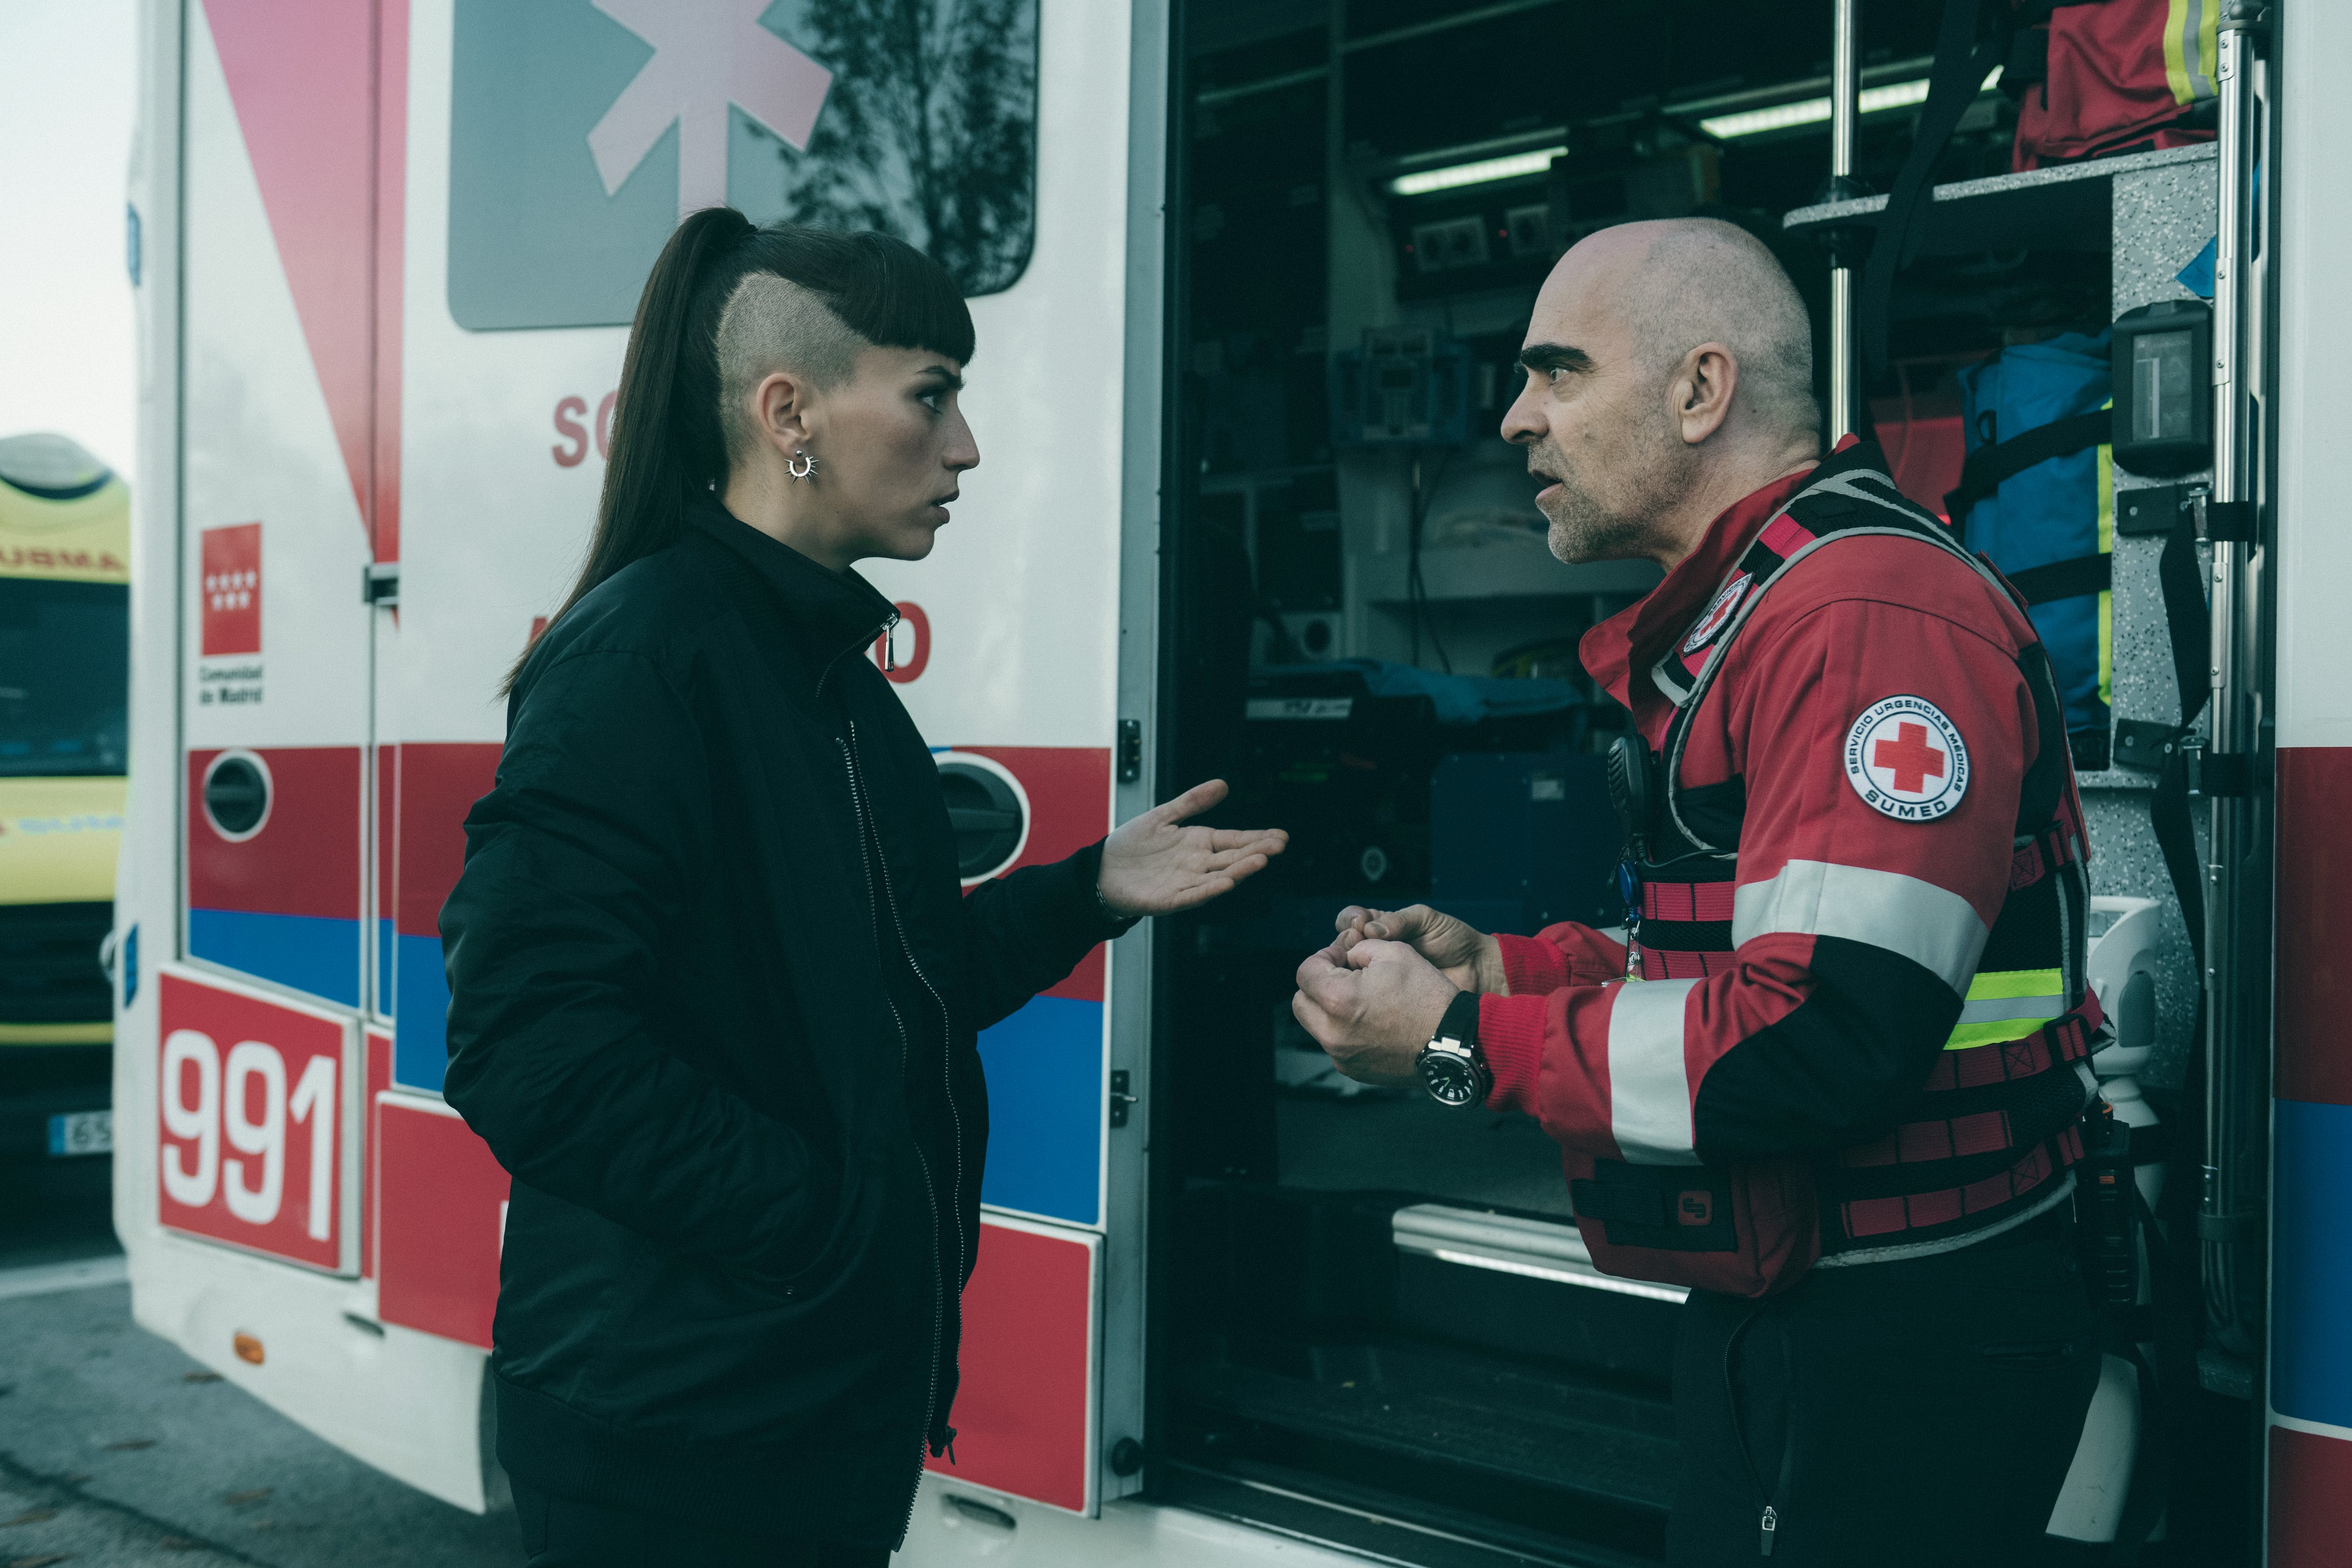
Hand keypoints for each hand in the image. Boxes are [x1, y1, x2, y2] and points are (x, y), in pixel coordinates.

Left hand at [1098, 779, 1286, 917]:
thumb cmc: (1132, 845)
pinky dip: (1209, 889)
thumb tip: (1222, 784)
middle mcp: (1197, 865)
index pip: (1234, 840)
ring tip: (1259, 861)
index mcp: (1198, 844)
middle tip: (1278, 846)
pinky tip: (1226, 882)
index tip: (1280, 836)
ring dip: (1240, 870)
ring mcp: (1186, 883)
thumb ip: (1192, 802)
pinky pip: (1193, 895)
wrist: (1102, 870)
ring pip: (1218, 876)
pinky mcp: (1169, 899)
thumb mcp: (1163, 816)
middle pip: (1232, 858)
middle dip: (1256, 852)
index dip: (1257, 838)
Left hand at [1292, 938, 1461, 1086]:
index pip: (1305, 972)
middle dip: (1319, 984)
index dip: (1323, 956)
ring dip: (1330, 1008)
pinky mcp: (1354, 1071)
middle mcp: (1332, 1033)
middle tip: (1346, 976)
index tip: (1343, 955)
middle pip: (1302, 1002)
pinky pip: (1337, 1044)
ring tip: (1362, 998)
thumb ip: (1360, 949)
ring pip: (1317, 1025)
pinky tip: (1374, 1021)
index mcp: (1337, 1000)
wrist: (1454, 1044)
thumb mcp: (1395, 952)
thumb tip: (1347, 958)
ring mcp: (1342, 1056)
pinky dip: (1346, 1030)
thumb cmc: (1428, 997)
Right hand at [1333, 904, 1505, 995]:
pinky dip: (1358, 990)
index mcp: (1383, 927)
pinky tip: (1364, 987)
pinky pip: (1363, 994)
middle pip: (1343, 945)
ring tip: (1360, 965)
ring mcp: (1379, 976)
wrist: (1477, 972)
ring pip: (1348, 970)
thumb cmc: (1454, 941)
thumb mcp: (1427, 921)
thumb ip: (1400, 919)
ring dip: (1348, 966)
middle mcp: (1376, 950)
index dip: (1351, 921)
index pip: (1352, 920)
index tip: (1360, 925)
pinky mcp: (1385, 998)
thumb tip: (1370, 929)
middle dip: (1344, 942)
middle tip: (1359, 944)